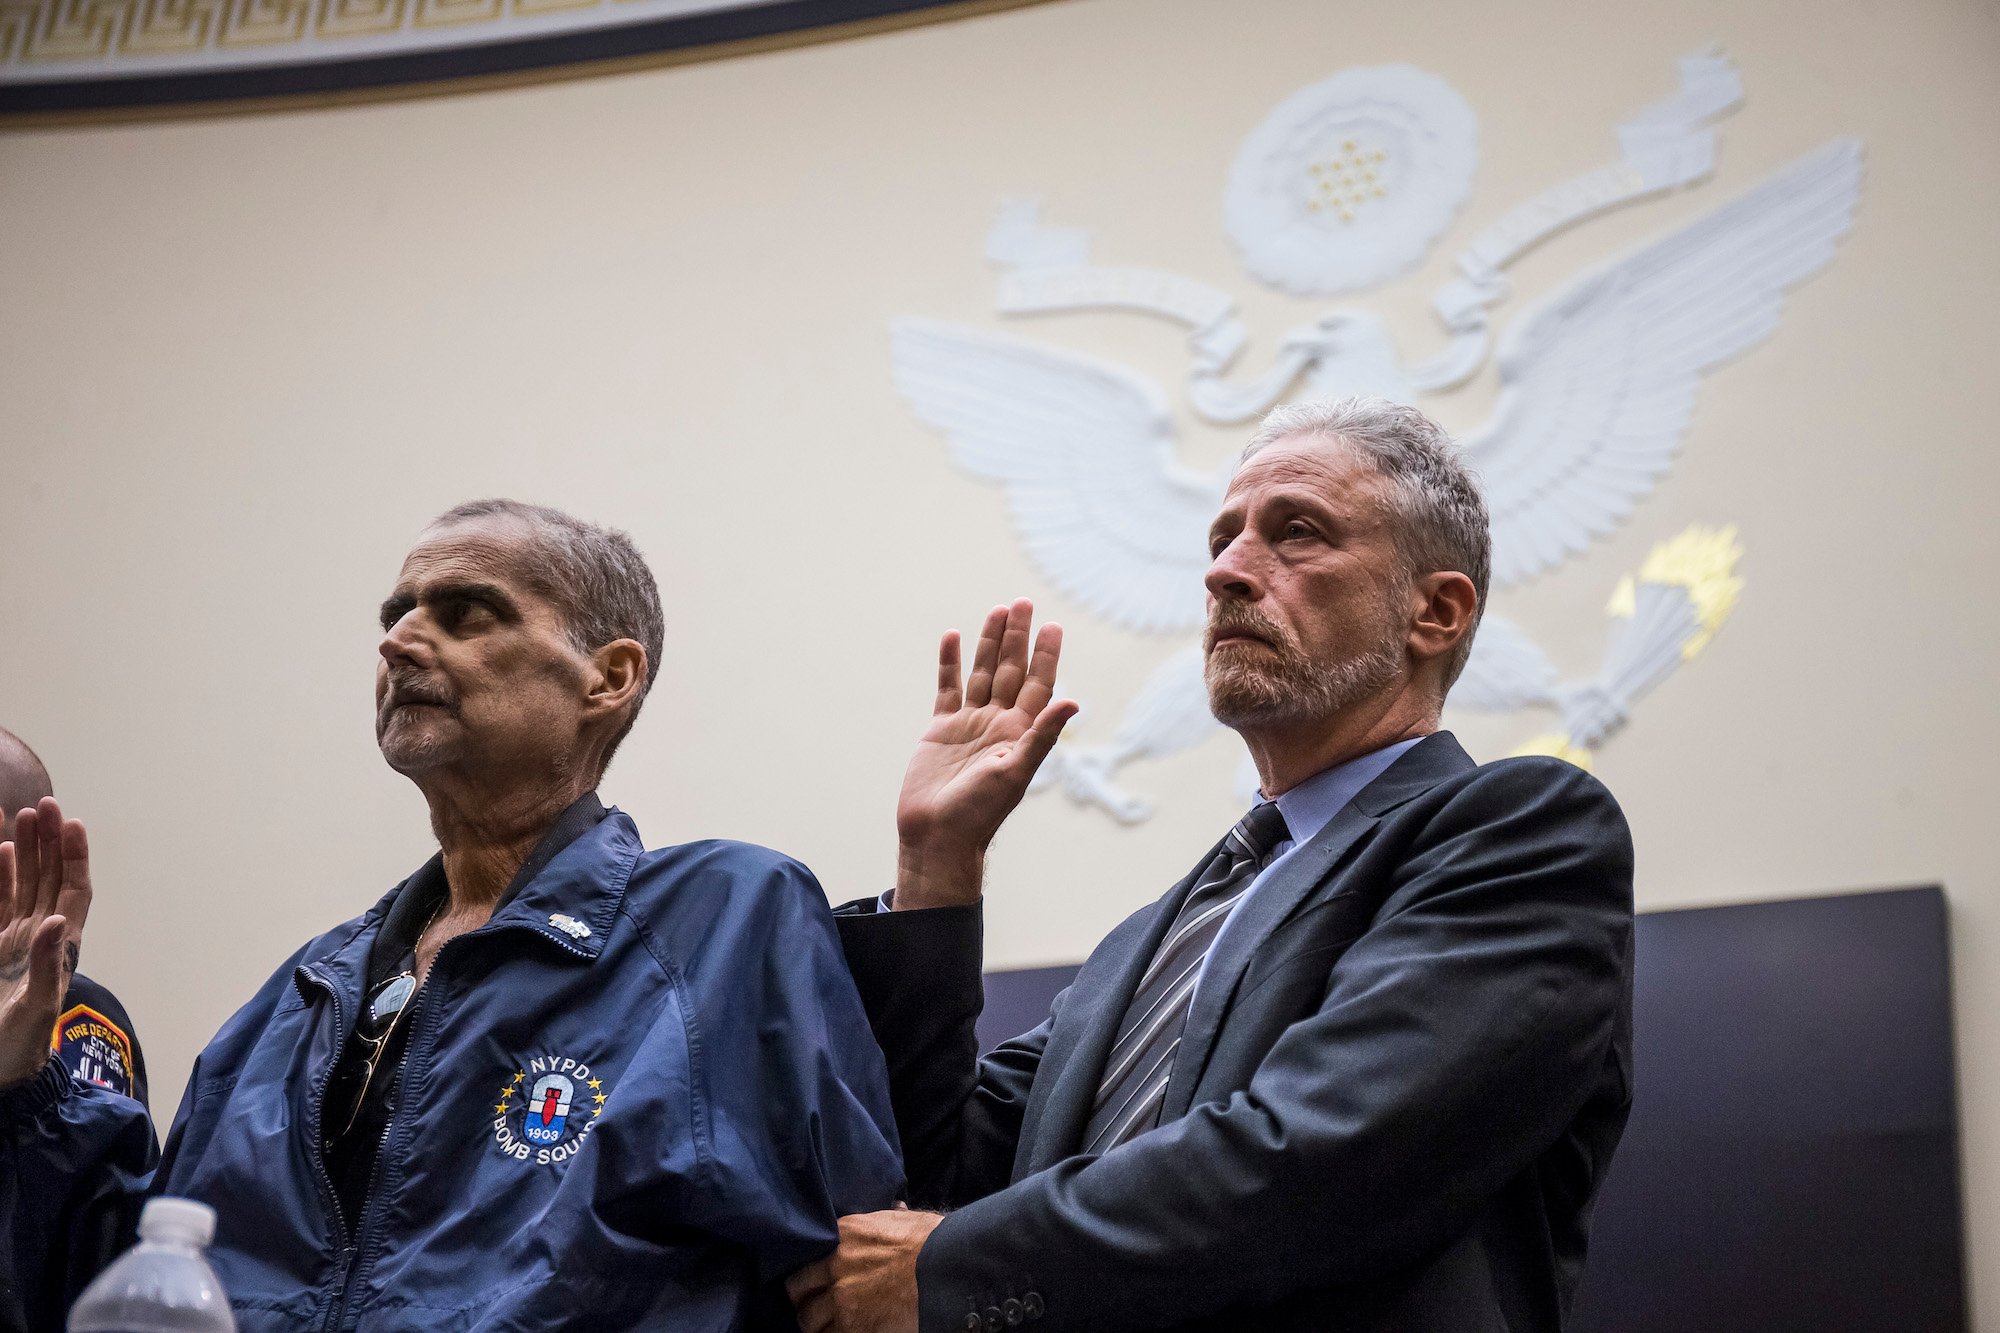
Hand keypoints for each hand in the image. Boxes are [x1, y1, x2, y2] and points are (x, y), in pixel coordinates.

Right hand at [0, 798, 90, 1089]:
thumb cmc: (21, 1045)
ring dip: (24, 852)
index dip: (75, 858)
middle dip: (49, 843)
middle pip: (49, 879)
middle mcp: (41, 936)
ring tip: (22, 815)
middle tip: (44, 804)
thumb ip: (46, 964)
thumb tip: (55, 921)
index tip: (73, 823)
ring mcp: (14, 940)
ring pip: (23, 885)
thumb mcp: (36, 1007)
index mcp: (62, 946)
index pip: (75, 891)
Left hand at [787, 1207, 941, 1332]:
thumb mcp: (905, 1219)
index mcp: (846, 1232)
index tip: (817, 1277)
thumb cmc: (935, 1241)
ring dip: (816, 1324)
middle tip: (814, 1304)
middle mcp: (835, 1264)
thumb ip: (888, 1219)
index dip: (812, 1269)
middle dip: (804, 1297)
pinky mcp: (852, 1327)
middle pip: (798, 1287)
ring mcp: (841, 1298)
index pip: (809, 1252)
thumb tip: (896, 1209)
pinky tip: (844, 1332)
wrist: (949, 1269)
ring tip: (826, 1325)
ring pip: (808, 1320)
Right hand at [896, 599, 1076, 908]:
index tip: (1053, 626)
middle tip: (1024, 603)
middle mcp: (998, 723)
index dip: (1046, 655)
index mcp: (1020, 733)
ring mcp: (969, 724)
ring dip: (989, 643)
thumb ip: (1042, 735)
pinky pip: (947, 688)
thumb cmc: (980, 811)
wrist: (938, 834)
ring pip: (982, 673)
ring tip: (997, 611)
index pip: (1039, 684)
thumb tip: (1073, 703)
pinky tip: (953, 637)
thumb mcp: (1016, 771)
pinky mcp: (941, 729)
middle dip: (1018, 637)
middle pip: (1011, 670)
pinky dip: (949, 663)